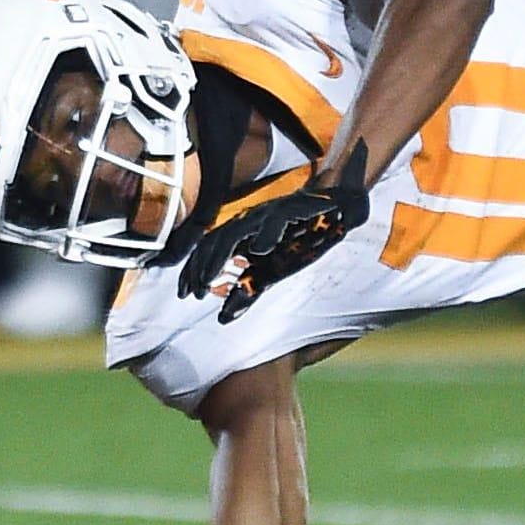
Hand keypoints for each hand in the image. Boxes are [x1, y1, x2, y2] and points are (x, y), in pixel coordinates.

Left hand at [179, 142, 371, 322]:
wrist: (339, 206)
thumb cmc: (303, 237)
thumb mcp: (273, 270)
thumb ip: (248, 291)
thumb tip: (221, 318)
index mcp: (244, 233)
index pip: (209, 250)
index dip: (194, 271)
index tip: (185, 294)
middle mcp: (250, 221)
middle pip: (215, 241)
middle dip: (200, 267)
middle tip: (194, 293)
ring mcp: (270, 214)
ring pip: (236, 231)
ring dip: (220, 255)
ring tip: (209, 278)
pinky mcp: (293, 209)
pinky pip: (275, 220)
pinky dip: (266, 233)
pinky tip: (260, 251)